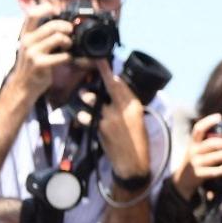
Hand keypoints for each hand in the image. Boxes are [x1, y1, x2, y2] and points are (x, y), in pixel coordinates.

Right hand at [4, 4, 73, 103]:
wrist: (23, 85)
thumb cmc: (32, 64)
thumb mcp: (32, 46)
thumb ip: (41, 35)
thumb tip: (61, 24)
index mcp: (25, 34)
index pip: (32, 14)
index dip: (45, 9)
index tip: (55, 10)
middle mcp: (27, 41)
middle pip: (52, 25)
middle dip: (66, 27)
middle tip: (71, 32)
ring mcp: (33, 52)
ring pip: (58, 38)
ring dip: (69, 42)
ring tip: (68, 47)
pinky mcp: (40, 64)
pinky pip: (62, 56)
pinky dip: (69, 57)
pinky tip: (67, 59)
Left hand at [94, 59, 151, 178]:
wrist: (133, 163)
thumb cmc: (137, 141)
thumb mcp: (138, 119)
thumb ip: (126, 104)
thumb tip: (114, 88)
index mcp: (135, 106)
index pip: (119, 83)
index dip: (107, 70)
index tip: (99, 59)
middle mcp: (123, 109)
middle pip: (106, 87)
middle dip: (96, 77)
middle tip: (88, 70)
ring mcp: (110, 118)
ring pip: (92, 99)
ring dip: (87, 98)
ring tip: (86, 98)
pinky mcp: (100, 128)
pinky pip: (86, 116)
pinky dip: (84, 116)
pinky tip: (86, 118)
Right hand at [172, 113, 221, 197]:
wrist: (183, 178)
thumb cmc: (196, 159)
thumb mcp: (197, 147)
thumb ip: (207, 140)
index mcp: (193, 142)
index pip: (199, 129)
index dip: (208, 121)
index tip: (219, 117)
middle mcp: (193, 151)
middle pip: (211, 144)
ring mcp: (195, 162)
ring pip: (215, 157)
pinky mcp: (198, 174)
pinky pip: (215, 170)